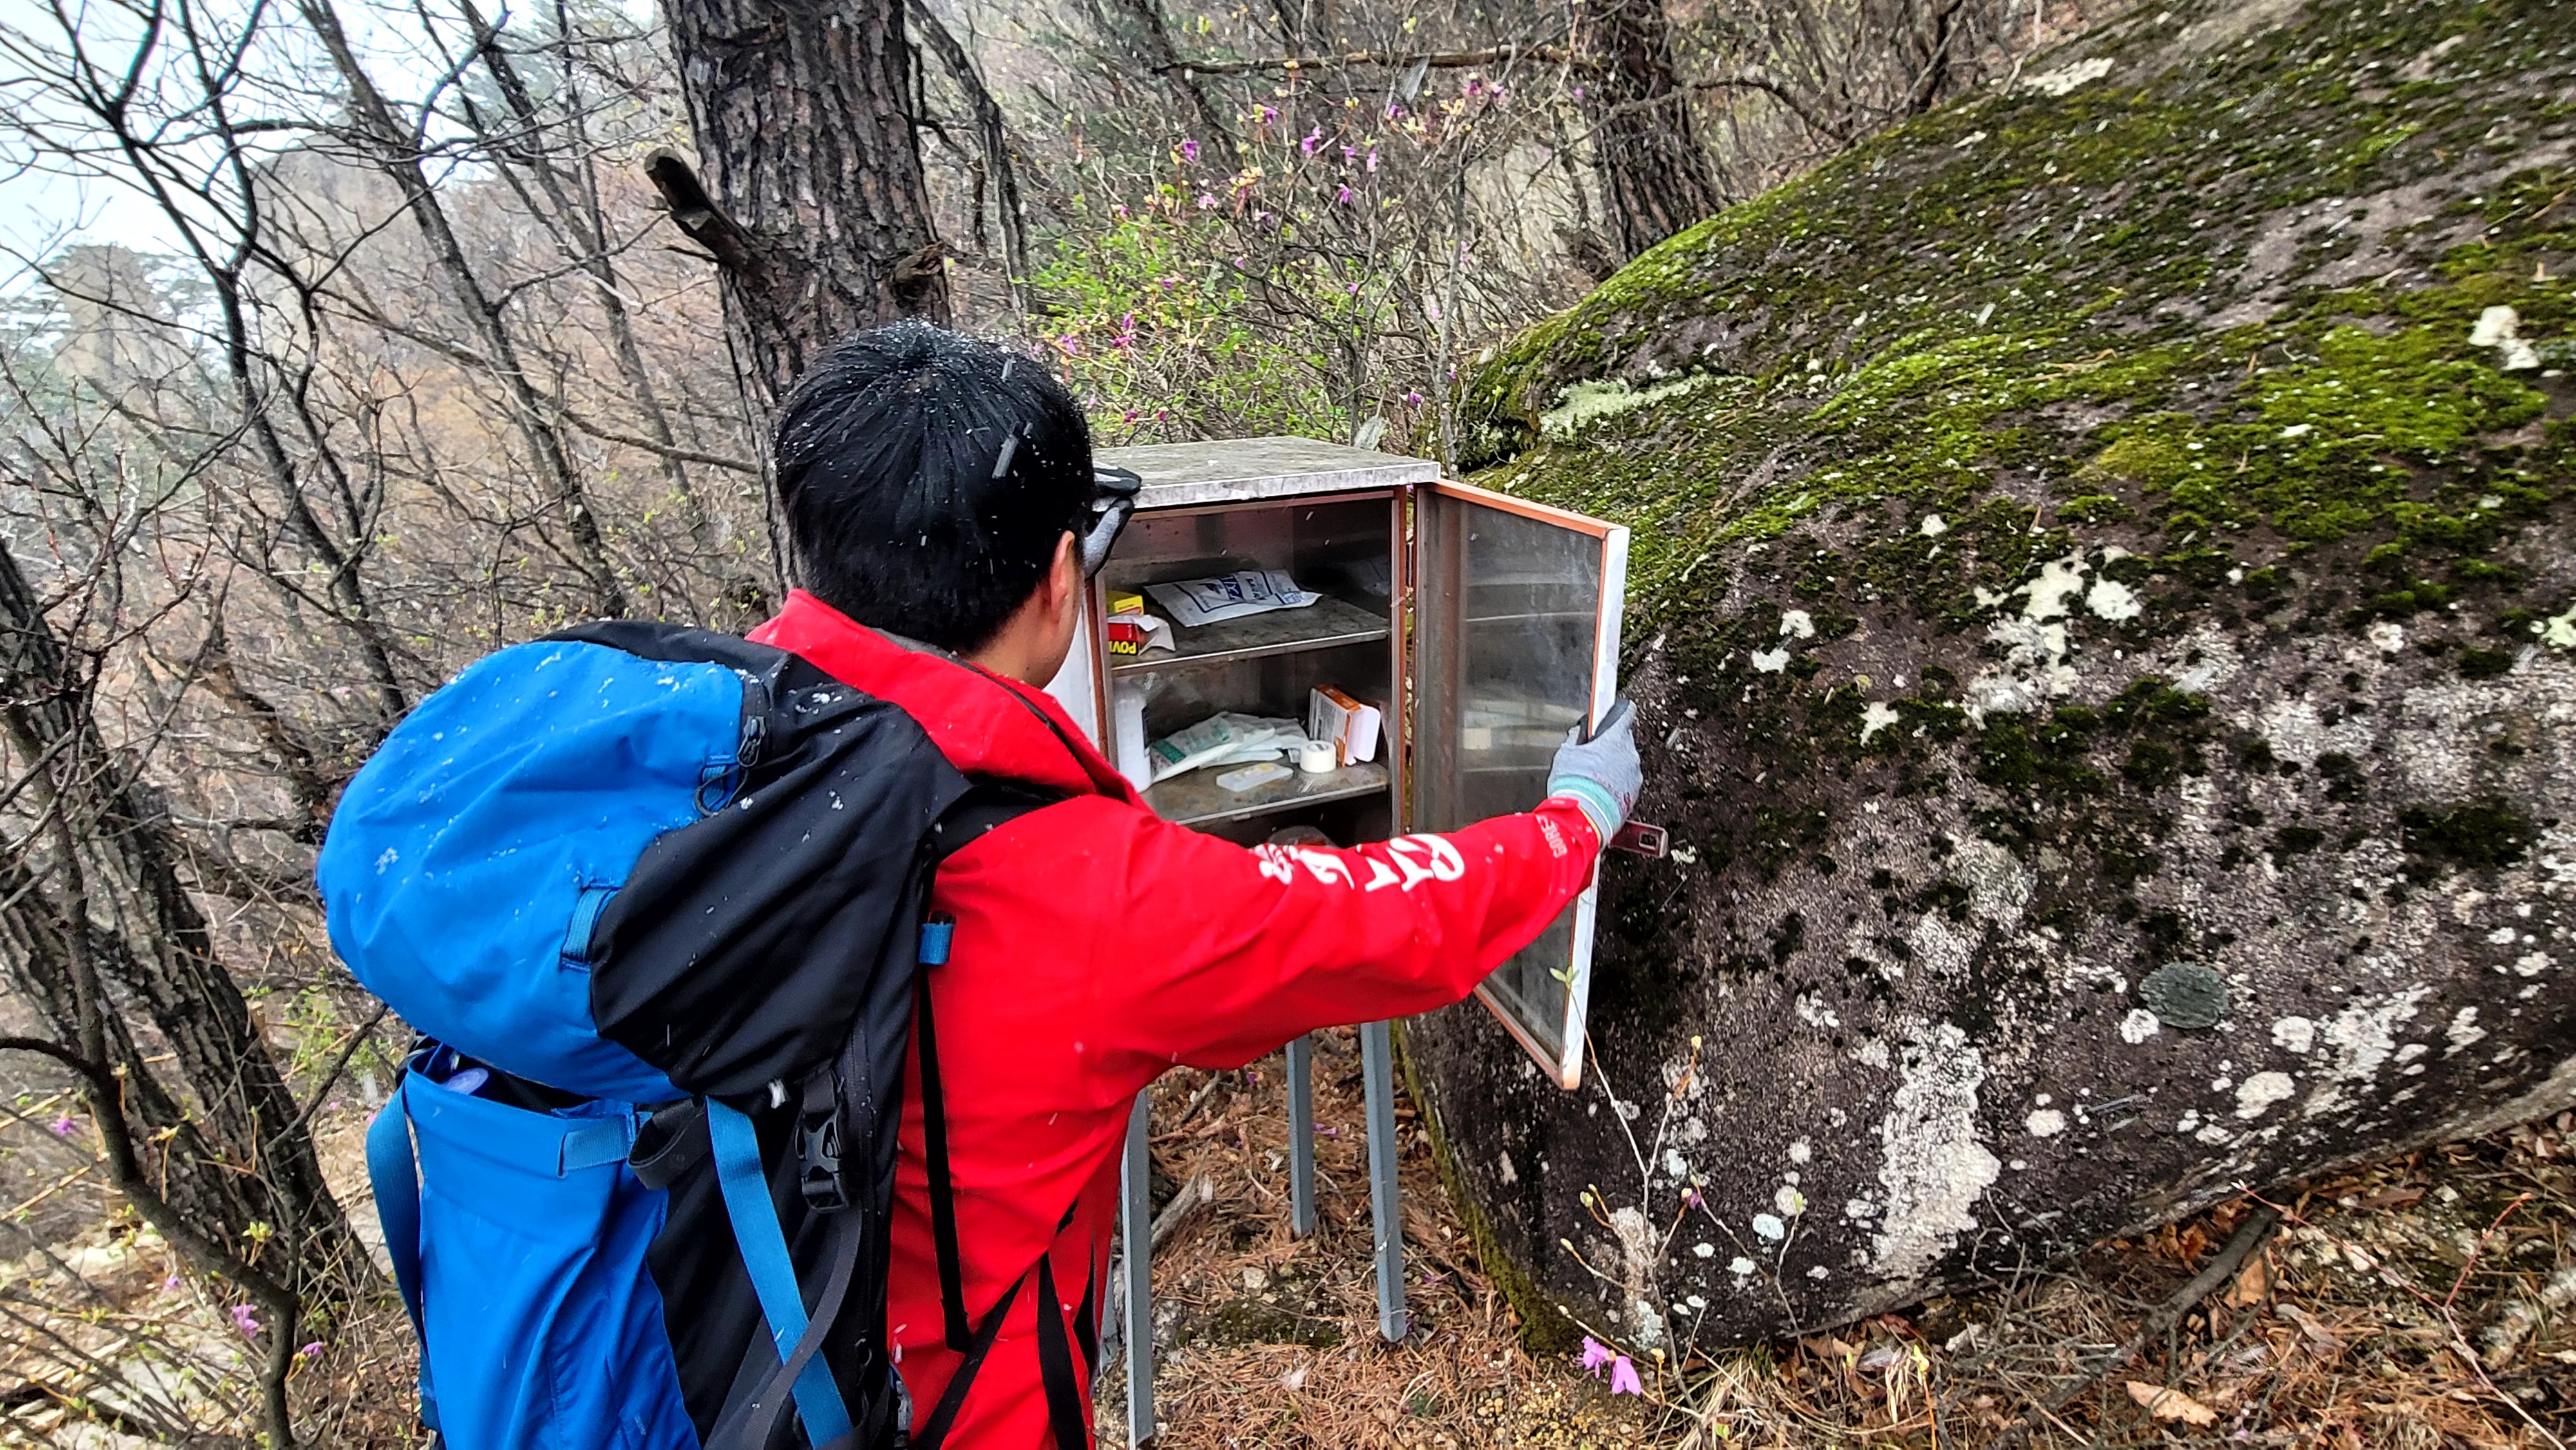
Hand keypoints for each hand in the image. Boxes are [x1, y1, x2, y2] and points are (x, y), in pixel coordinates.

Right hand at [1546, 698, 1639, 846]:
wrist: (1583, 817)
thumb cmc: (1575, 784)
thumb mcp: (1566, 754)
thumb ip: (1576, 739)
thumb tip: (1579, 733)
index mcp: (1615, 739)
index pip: (1626, 714)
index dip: (1621, 710)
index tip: (1618, 709)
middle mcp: (1629, 754)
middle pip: (1624, 740)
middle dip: (1611, 743)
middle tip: (1593, 752)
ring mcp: (1634, 775)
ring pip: (1626, 761)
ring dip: (1614, 764)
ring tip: (1594, 775)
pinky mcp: (1634, 793)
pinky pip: (1626, 780)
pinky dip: (1616, 781)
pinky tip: (1600, 788)